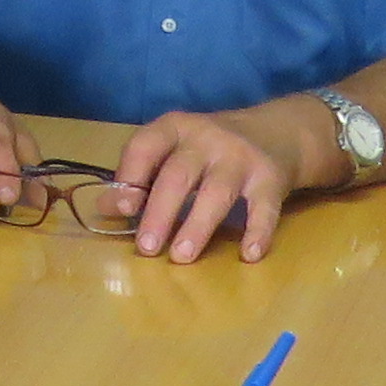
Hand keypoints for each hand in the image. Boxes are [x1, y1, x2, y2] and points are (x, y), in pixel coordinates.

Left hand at [115, 106, 296, 262]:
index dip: (130, 176)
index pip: (145, 146)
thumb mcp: (175, 151)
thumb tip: (107, 208)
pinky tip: (249, 254)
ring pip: (217, 192)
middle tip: (146, 247)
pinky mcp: (271, 178)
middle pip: (179, 175)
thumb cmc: (211, 149)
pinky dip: (258, 231)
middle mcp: (207, 138)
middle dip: (160, 212)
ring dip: (197, 226)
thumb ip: (143, 176)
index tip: (121, 208)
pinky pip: (264, 207)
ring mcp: (241, 157)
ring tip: (181, 256)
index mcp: (175, 128)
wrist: (278, 131)